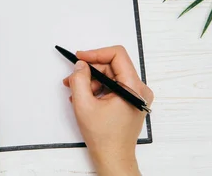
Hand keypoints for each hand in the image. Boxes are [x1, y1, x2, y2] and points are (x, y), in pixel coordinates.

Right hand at [63, 46, 153, 175]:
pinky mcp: (131, 101)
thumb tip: (81, 65)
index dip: (96, 53)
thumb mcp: (84, 104)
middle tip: (72, 78)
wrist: (113, 158)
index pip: (117, 55)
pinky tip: (85, 99)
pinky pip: (113, 86)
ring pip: (111, 76)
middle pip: (112, 66)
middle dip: (90, 71)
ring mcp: (137, 96)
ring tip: (76, 93)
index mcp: (133, 87)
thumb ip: (79, 79)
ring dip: (92, 82)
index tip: (80, 58)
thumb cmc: (103, 137)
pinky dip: (98, 89)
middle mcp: (139, 89)